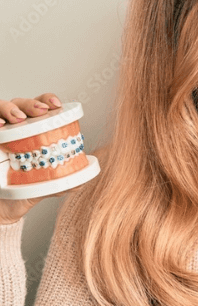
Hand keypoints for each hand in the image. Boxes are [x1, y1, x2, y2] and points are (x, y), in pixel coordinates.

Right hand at [0, 93, 81, 224]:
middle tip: (40, 112)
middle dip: (31, 104)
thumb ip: (64, 181)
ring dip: (10, 109)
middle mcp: (15, 127)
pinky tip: (0, 125)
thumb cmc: (26, 187)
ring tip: (17, 119)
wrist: (4, 205)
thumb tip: (81, 181)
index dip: (48, 100)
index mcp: (34, 129)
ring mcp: (0, 132)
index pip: (41, 106)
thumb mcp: (47, 183)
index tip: (57, 105)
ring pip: (1, 107)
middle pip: (21, 103)